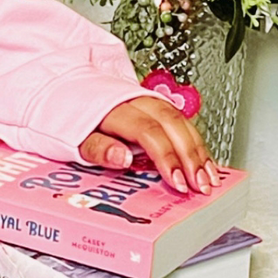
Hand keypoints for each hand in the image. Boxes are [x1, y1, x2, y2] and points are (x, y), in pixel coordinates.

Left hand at [77, 96, 219, 195]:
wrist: (67, 91)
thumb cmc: (74, 121)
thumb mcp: (75, 138)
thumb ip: (97, 148)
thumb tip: (122, 158)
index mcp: (113, 108)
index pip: (148, 131)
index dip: (167, 157)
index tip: (178, 182)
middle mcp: (133, 100)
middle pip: (170, 123)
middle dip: (190, 157)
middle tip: (200, 186)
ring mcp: (146, 100)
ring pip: (180, 120)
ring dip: (199, 151)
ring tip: (209, 179)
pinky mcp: (155, 105)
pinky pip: (181, 120)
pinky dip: (197, 143)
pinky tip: (206, 163)